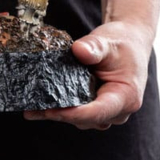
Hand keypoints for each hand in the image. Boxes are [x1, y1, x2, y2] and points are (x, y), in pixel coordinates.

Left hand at [24, 20, 152, 129]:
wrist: (129, 42)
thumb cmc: (121, 42)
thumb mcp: (108, 41)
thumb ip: (94, 47)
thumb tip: (78, 50)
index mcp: (126, 97)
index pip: (99, 111)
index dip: (75, 113)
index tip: (52, 111)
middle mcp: (117, 110)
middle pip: (87, 119)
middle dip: (60, 115)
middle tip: (33, 110)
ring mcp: (106, 110)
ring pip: (80, 118)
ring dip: (57, 114)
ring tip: (30, 109)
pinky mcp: (95, 105)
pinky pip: (77, 110)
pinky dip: (59, 108)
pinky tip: (36, 106)